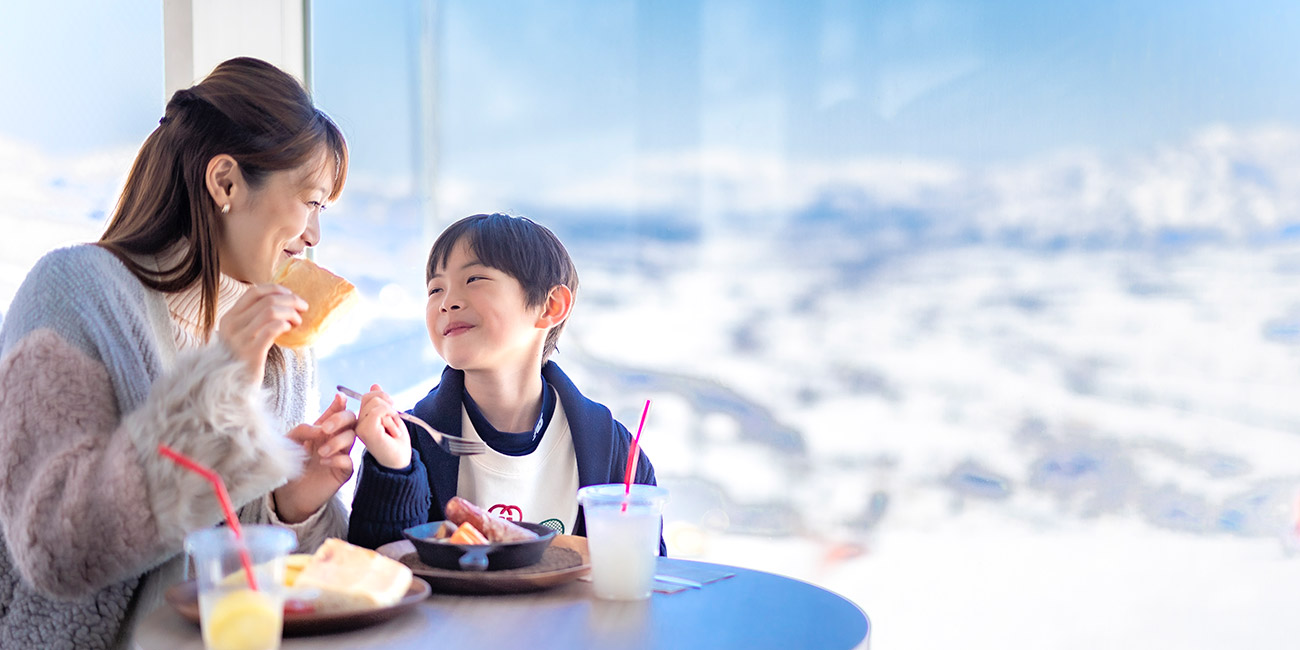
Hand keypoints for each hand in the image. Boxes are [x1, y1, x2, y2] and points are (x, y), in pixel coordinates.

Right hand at [217, 285, 306, 384]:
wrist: (234, 388)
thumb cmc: (244, 360)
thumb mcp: (243, 336)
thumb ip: (254, 319)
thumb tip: (283, 301)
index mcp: (229, 318)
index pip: (253, 292)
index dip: (275, 289)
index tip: (291, 294)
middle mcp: (231, 326)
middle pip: (266, 301)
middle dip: (290, 300)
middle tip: (303, 308)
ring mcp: (239, 339)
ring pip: (271, 311)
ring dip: (290, 313)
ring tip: (297, 322)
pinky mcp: (251, 352)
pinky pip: (272, 329)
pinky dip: (285, 324)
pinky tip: (290, 330)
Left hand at [273, 393, 356, 523]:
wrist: (288, 494)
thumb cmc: (290, 465)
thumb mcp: (290, 442)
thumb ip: (303, 430)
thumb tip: (321, 427)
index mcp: (323, 429)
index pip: (337, 412)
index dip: (340, 404)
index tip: (338, 398)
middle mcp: (335, 439)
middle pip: (351, 420)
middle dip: (341, 419)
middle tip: (325, 428)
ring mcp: (341, 454)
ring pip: (352, 438)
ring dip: (338, 441)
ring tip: (320, 452)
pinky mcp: (342, 472)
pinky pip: (349, 460)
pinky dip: (338, 458)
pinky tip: (324, 462)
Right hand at [354, 383, 411, 469]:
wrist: (400, 461)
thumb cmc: (396, 442)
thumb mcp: (390, 416)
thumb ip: (381, 401)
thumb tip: (374, 385)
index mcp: (362, 419)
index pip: (369, 396)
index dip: (385, 399)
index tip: (392, 414)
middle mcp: (357, 423)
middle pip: (371, 396)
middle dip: (388, 406)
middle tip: (392, 424)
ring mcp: (360, 427)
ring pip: (376, 402)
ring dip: (391, 415)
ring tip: (392, 430)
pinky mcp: (365, 430)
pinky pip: (380, 410)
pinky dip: (391, 419)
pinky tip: (391, 433)